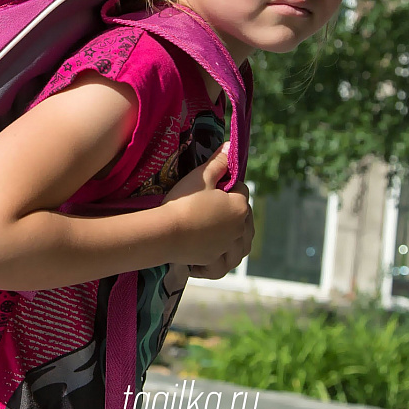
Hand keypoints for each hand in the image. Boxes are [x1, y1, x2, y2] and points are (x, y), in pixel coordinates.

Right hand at [161, 143, 252, 273]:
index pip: (241, 190)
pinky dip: (224, 259)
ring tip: (224, 232)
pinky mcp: (214, 261)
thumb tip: (231, 146)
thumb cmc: (184, 202)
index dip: (229, 185)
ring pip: (241, 244)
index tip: (214, 185)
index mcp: (240, 207)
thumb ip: (218, 162)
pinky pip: (225, 262)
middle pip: (244, 217)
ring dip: (237, 238)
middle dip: (234, 210)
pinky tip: (217, 254)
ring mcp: (228, 248)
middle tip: (213, 205)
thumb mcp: (200, 177)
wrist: (165, 232)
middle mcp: (240, 230)